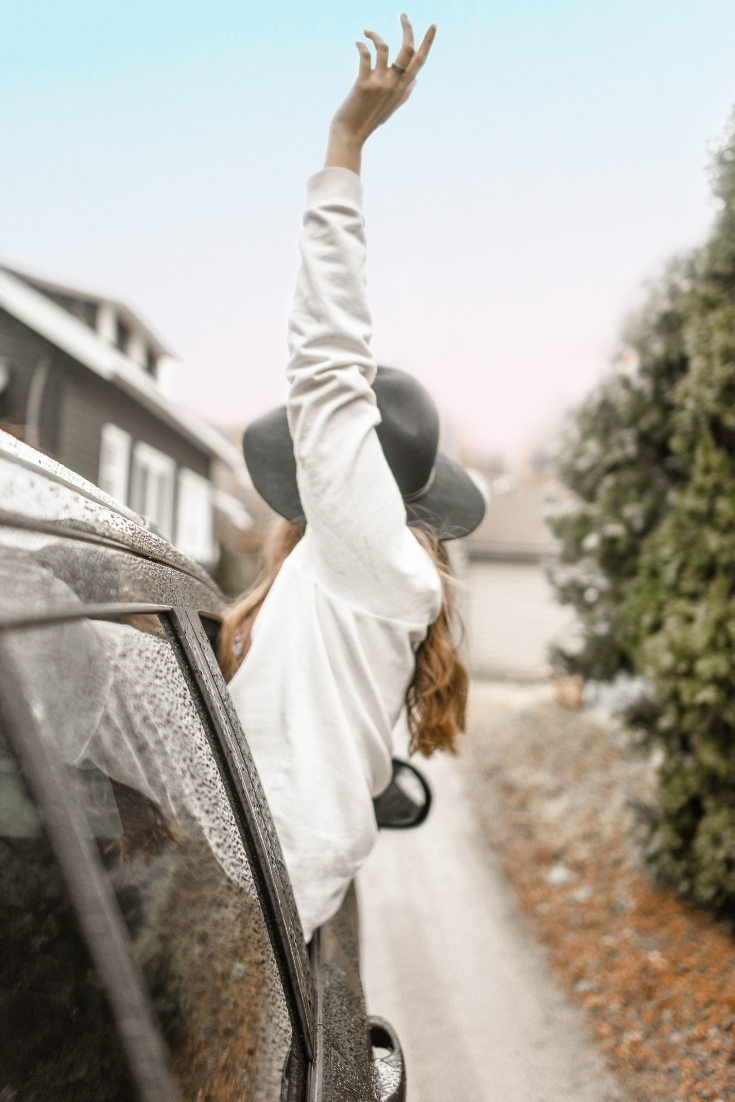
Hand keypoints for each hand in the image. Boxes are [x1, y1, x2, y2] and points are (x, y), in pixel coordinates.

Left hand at [325, 14, 436, 174]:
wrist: (350, 135)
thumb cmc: (369, 120)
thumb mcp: (391, 108)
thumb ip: (405, 93)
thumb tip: (417, 80)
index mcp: (402, 88)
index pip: (420, 61)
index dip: (427, 42)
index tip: (432, 26)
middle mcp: (393, 84)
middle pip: (407, 50)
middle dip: (407, 28)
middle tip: (403, 15)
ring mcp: (380, 83)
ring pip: (384, 48)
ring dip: (375, 35)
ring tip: (366, 32)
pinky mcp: (363, 82)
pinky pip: (365, 55)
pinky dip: (362, 45)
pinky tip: (358, 42)